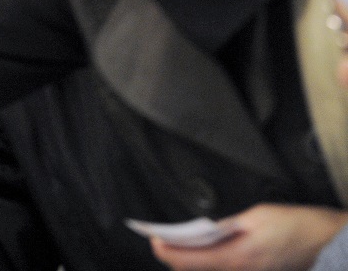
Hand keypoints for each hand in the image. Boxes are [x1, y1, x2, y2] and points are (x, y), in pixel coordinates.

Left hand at [150, 204, 347, 270]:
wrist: (330, 244)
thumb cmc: (298, 226)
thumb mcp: (257, 216)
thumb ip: (227, 225)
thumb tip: (204, 229)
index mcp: (238, 256)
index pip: (189, 259)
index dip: (165, 250)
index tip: (152, 238)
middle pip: (194, 270)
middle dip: (174, 257)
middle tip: (161, 240)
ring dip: (190, 262)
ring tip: (178, 245)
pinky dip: (208, 264)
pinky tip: (204, 252)